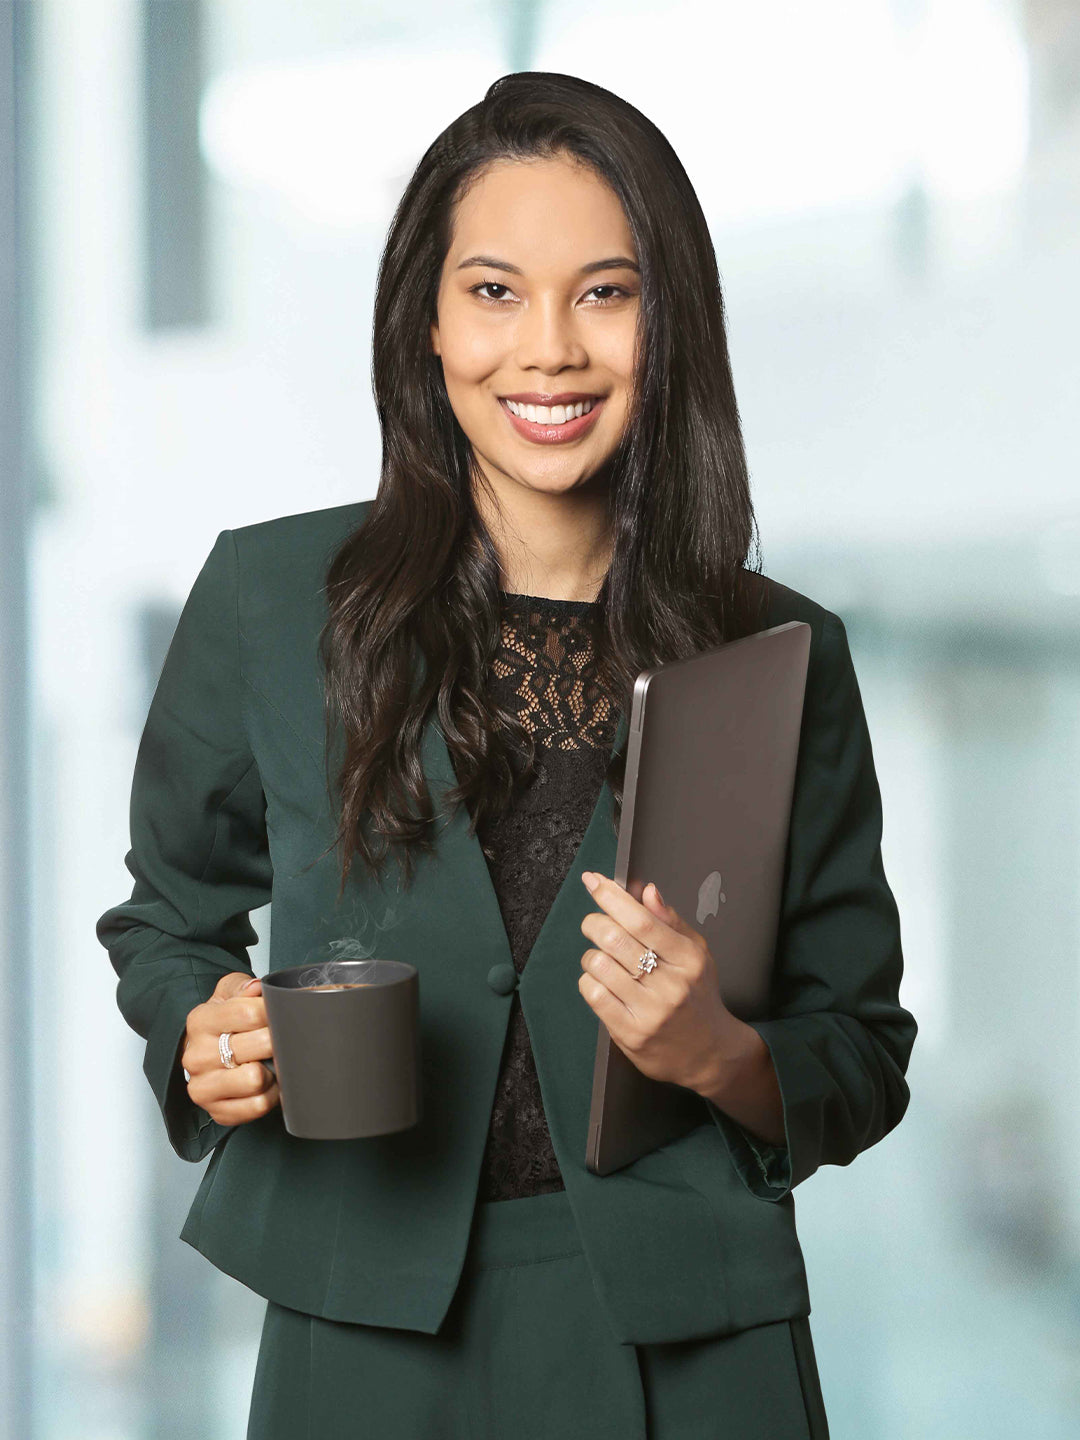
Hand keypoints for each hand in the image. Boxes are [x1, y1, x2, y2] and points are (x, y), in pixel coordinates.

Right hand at [180, 971, 279, 1126]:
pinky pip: (257, 1105)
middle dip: (279, 1040)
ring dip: (274, 1071)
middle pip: (260, 1044)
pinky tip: (268, 1084)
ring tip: (272, 1062)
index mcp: (201, 1021)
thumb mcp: (228, 994)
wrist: (206, 1055)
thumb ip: (243, 986)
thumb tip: (257, 987)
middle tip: (285, 1038)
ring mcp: (204, 1087)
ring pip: (256, 1079)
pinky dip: (270, 1095)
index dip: (276, 1011)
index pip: (249, 1013)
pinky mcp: (217, 1111)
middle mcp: (197, 1056)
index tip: (285, 1012)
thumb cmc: (223, 1023)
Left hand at [578, 872, 744, 1095]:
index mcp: (688, 959)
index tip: (593, 881)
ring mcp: (650, 1012)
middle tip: (594, 923)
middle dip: (594, 923)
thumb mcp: (696, 954)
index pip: (641, 920)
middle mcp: (670, 985)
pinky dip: (589, 980)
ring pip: (598, 965)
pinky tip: (601, 981)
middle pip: (615, 939)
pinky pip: (594, 994)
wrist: (710, 1053)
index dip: (611, 896)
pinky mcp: (631, 1034)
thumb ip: (669, 921)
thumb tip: (647, 890)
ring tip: (603, 958)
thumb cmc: (698, 996)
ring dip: (591, 954)